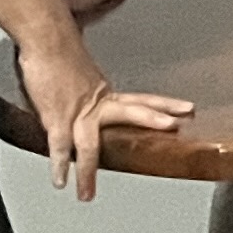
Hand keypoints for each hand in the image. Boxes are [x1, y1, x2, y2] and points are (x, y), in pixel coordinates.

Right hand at [16, 36, 190, 200]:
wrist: (43, 39)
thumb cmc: (57, 50)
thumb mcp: (81, 65)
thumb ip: (92, 77)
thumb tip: (98, 56)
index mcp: (103, 92)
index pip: (142, 99)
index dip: (165, 104)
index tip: (189, 109)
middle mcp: (96, 102)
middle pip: (132, 111)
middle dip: (153, 119)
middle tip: (175, 126)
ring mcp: (77, 111)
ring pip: (91, 143)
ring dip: (90, 169)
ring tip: (90, 193)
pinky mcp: (56, 117)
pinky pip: (59, 145)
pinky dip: (59, 164)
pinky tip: (60, 181)